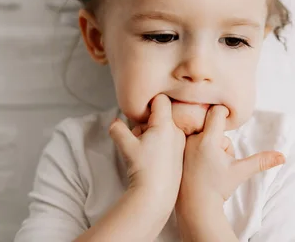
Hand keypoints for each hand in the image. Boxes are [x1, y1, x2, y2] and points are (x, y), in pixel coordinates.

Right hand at [109, 94, 185, 208]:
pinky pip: (168, 140)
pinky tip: (152, 157)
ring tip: (144, 149)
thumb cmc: (143, 168)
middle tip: (138, 136)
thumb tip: (114, 122)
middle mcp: (177, 131)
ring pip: (164, 128)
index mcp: (166, 125)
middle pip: (160, 115)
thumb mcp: (126, 146)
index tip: (139, 114)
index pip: (160, 100)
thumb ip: (118, 129)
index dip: (148, 103)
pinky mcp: (180, 153)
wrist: (156, 194)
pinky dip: (159, 143)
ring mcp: (180, 142)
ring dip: (152, 133)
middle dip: (147, 122)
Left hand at [176, 105, 285, 206]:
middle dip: (220, 139)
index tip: (229, 121)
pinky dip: (197, 148)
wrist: (195, 205)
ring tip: (209, 164)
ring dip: (210, 145)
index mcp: (208, 140)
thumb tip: (283, 157)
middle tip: (219, 158)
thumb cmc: (217, 188)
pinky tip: (198, 165)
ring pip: (203, 134)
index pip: (217, 112)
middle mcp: (192, 139)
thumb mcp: (240, 172)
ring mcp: (183, 144)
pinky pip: (192, 140)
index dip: (225, 114)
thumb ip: (261, 161)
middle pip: (213, 126)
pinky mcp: (177, 151)